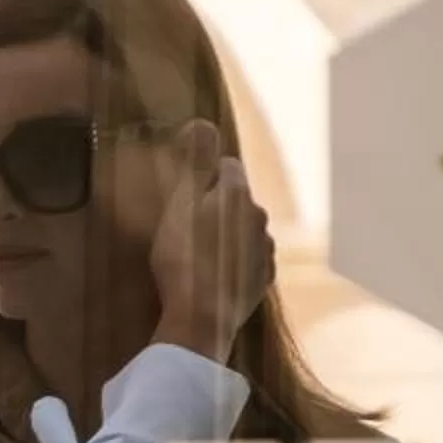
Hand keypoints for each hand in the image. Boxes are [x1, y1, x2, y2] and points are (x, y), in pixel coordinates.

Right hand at [146, 118, 274, 360]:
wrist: (201, 319)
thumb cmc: (182, 258)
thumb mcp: (178, 202)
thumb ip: (193, 160)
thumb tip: (203, 122)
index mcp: (238, 193)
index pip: (225, 166)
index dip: (202, 176)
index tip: (181, 195)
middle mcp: (260, 217)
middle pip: (236, 199)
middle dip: (216, 207)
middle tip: (184, 228)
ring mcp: (265, 252)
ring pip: (244, 231)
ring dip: (227, 237)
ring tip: (198, 257)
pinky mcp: (263, 282)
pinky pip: (249, 262)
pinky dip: (234, 264)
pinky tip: (213, 278)